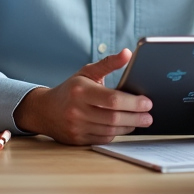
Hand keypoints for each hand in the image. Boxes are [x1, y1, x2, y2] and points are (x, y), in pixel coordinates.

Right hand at [13, 49, 152, 144]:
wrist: (45, 110)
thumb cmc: (71, 89)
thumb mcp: (87, 72)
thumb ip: (109, 63)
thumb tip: (128, 53)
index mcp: (80, 91)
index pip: (112, 99)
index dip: (133, 102)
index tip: (147, 102)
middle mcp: (77, 110)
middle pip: (114, 118)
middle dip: (136, 117)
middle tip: (149, 115)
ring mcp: (77, 127)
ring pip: (111, 131)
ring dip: (129, 126)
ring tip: (140, 120)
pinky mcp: (78, 140)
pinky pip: (104, 139)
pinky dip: (116, 133)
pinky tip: (124, 126)